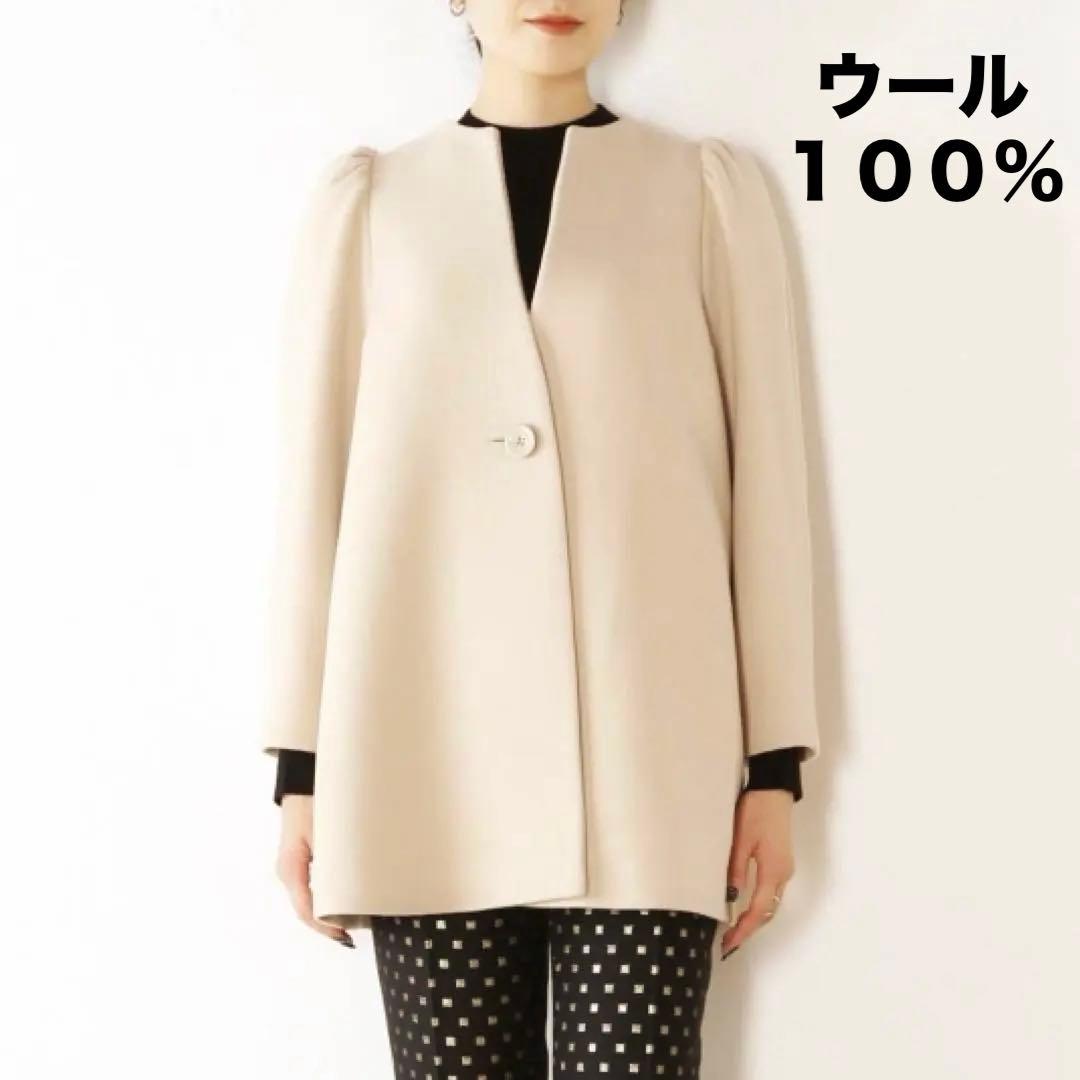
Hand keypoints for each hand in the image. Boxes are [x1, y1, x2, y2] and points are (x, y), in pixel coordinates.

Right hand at [276, 794, 353, 947]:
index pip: (305, 908)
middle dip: (328, 924)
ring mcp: (292, 868)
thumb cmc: (313, 802)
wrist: (302, 780)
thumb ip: (337, 856)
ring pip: (307, 901)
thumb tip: (356, 880)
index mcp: (291, 867)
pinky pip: (310, 889)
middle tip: (352, 933)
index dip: (324, 925)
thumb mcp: (326, 830)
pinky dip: (324, 901)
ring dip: (327, 913)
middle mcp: (288, 872)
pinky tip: (341, 903)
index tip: (344, 933)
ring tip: (351, 923)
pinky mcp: (299, 862)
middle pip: (306, 910)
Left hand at [720, 789, 794, 957]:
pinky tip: (745, 907)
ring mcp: (784, 868)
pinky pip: (771, 891)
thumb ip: (736, 870)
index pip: (759, 910)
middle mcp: (783, 874)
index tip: (730, 944)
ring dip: (754, 918)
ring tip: (734, 930)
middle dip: (749, 929)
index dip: (744, 929)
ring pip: (771, 903)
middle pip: (768, 911)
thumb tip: (731, 898)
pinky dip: (758, 904)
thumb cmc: (756, 811)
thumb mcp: (741, 840)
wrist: (773, 790)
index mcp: (773, 871)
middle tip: (729, 943)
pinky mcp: (781, 861)